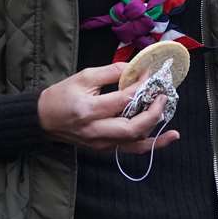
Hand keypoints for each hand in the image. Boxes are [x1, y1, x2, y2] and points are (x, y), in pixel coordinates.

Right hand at [37, 63, 181, 153]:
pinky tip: (163, 139)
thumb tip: (134, 69)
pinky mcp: (103, 149)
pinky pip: (129, 149)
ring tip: (173, 130)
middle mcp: (96, 130)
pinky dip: (147, 144)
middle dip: (154, 113)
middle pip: (132, 128)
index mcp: (89, 109)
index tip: (151, 75)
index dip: (141, 87)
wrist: (43, 120)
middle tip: (163, 97)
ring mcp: (100, 143)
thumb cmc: (62, 95)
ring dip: (156, 135)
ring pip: (134, 144)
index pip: (123, 100)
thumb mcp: (84, 77)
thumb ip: (111, 73)